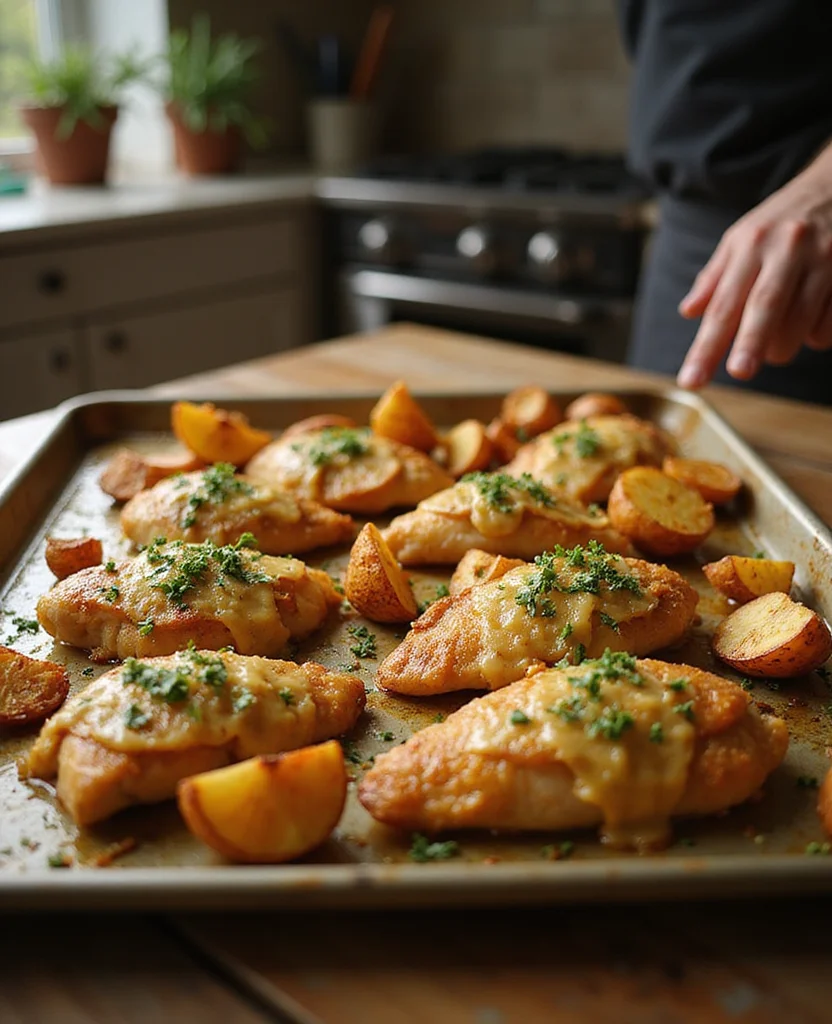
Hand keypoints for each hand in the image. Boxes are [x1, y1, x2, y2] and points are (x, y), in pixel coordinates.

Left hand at [676, 148, 831, 388]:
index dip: (706, 345)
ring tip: (772, 349)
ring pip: (802, 320)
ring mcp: (824, 260)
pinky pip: (830, 323)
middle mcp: (787, 250)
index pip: (723, 304)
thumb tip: (688, 312)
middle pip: (765, 305)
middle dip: (751, 343)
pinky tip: (809, 323)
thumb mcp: (741, 238)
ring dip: (782, 347)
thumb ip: (715, 277)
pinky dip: (816, 336)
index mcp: (751, 245)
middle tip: (739, 373)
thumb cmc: (781, 222)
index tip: (692, 379)